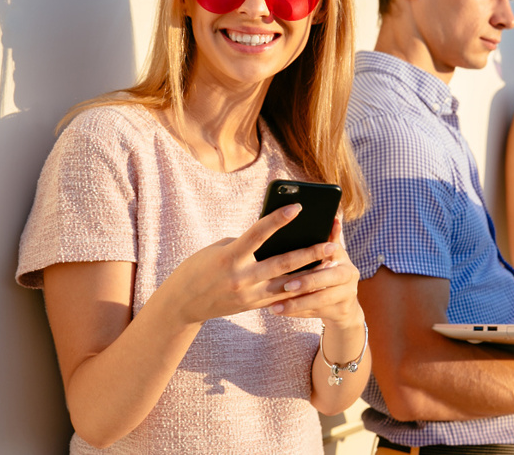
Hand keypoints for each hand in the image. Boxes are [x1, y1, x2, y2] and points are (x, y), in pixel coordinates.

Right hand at [158, 204, 339, 325]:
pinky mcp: (253, 306)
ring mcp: (249, 295)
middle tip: (331, 243)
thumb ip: (246, 243)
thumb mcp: (219, 249)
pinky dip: (300, 288)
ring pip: (288, 284)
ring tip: (331, 263)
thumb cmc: (200, 267)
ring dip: (312, 274)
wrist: (182, 304)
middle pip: (282, 263)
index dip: (278, 219)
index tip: (298, 206)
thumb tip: (277, 237)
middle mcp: (241, 278)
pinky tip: (318, 281)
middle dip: (309, 253)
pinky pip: (282, 297)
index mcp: (229, 257)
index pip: (258, 234)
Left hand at [267, 220, 363, 329]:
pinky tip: (279, 311)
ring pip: (320, 300)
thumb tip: (331, 217)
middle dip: (306, 282)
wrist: (346, 307)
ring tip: (274, 306)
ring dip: (296, 303)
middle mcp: (350, 276)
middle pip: (328, 278)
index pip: (331, 251)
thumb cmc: (331, 274)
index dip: (316, 253)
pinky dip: (296, 313)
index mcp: (344, 258)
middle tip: (285, 285)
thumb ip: (329, 238)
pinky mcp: (340, 313)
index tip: (296, 253)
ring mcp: (347, 296)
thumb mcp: (332, 256)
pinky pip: (315, 313)